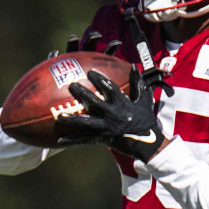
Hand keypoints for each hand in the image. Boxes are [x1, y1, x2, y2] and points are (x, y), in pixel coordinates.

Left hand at [55, 67, 169, 161]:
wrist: (149, 143)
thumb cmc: (146, 119)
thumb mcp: (144, 99)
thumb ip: (138, 83)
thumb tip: (134, 65)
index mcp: (122, 104)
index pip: (110, 89)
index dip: (100, 79)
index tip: (90, 72)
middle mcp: (113, 115)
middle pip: (95, 102)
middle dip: (83, 93)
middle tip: (72, 85)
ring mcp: (107, 127)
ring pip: (87, 123)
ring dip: (73, 119)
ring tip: (59, 116)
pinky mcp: (103, 138)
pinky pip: (85, 139)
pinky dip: (72, 140)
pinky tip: (59, 140)